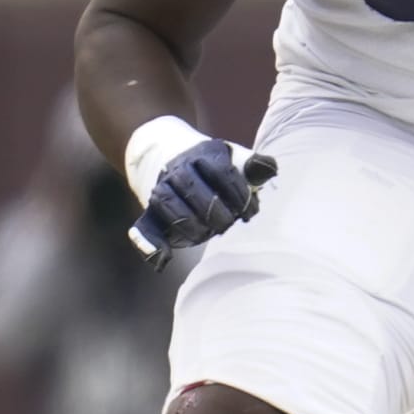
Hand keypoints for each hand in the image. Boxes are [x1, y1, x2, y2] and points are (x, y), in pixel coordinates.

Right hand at [128, 139, 277, 271]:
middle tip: (227, 224)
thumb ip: (253, 167)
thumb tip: (269, 169)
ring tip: (206, 234)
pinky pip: (144, 227)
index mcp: (204, 155)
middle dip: (215, 212)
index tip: (249, 213)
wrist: (170, 154)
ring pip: (170, 205)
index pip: (223, 173)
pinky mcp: (150, 211)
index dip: (240, 195)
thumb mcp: (234, 160)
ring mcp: (162, 188)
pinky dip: (151, 244)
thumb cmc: (212, 166)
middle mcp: (179, 169)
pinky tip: (164, 259)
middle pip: (194, 189)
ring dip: (191, 226)